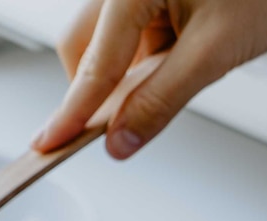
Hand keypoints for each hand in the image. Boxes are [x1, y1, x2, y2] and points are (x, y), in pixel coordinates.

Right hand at [32, 0, 266, 158]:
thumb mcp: (217, 50)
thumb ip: (161, 100)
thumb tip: (120, 140)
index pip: (93, 64)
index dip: (71, 112)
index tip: (48, 143)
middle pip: (84, 45)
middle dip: (99, 86)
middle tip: (119, 121)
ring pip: (108, 40)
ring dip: (130, 70)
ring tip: (182, 68)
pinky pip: (134, 30)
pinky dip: (149, 54)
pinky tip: (184, 54)